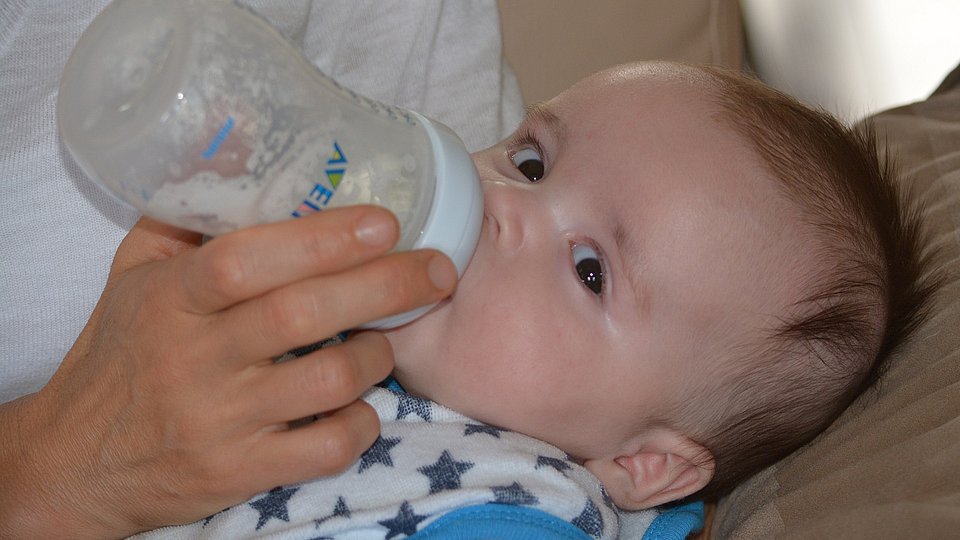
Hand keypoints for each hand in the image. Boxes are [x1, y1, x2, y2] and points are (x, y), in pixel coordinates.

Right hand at [0, 206, 456, 537]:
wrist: (80, 461)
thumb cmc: (120, 354)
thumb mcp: (135, 275)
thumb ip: (187, 219)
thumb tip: (245, 152)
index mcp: (170, 299)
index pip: (245, 260)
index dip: (321, 239)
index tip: (383, 222)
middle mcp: (195, 358)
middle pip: (302, 314)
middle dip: (384, 286)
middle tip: (437, 269)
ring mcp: (220, 419)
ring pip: (327, 380)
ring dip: (378, 355)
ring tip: (390, 338)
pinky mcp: (241, 472)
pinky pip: (325, 449)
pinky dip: (361, 424)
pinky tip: (362, 404)